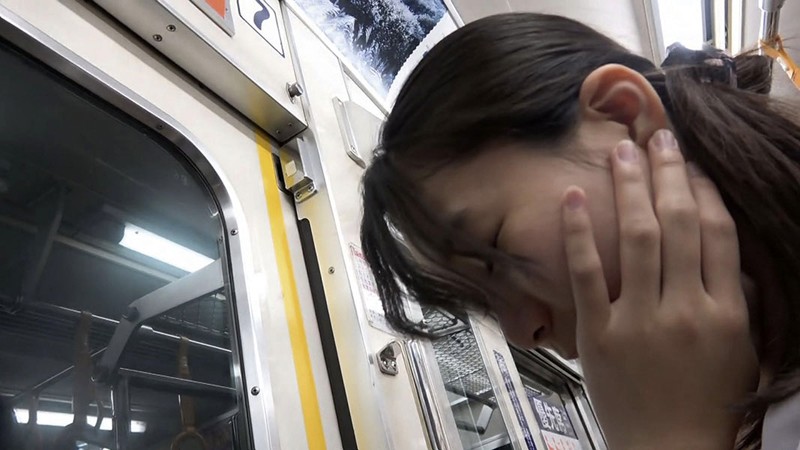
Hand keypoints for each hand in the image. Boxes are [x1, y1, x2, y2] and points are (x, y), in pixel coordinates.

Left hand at [561, 130, 757, 449]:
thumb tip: (721, 244)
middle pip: (677, 224)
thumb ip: (732, 295)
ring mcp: (639, 320)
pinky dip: (579, 234)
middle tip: (656, 135)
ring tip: (621, 150)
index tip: (690, 160)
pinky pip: (587, 274)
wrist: (671, 449)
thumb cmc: (707, 401)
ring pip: (635, 238)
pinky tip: (572, 198)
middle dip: (666, 173)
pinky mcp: (599, 333)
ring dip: (628, 188)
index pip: (716, 232)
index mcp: (725, 311)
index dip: (702, 189)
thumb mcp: (739, 347)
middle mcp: (685, 308)